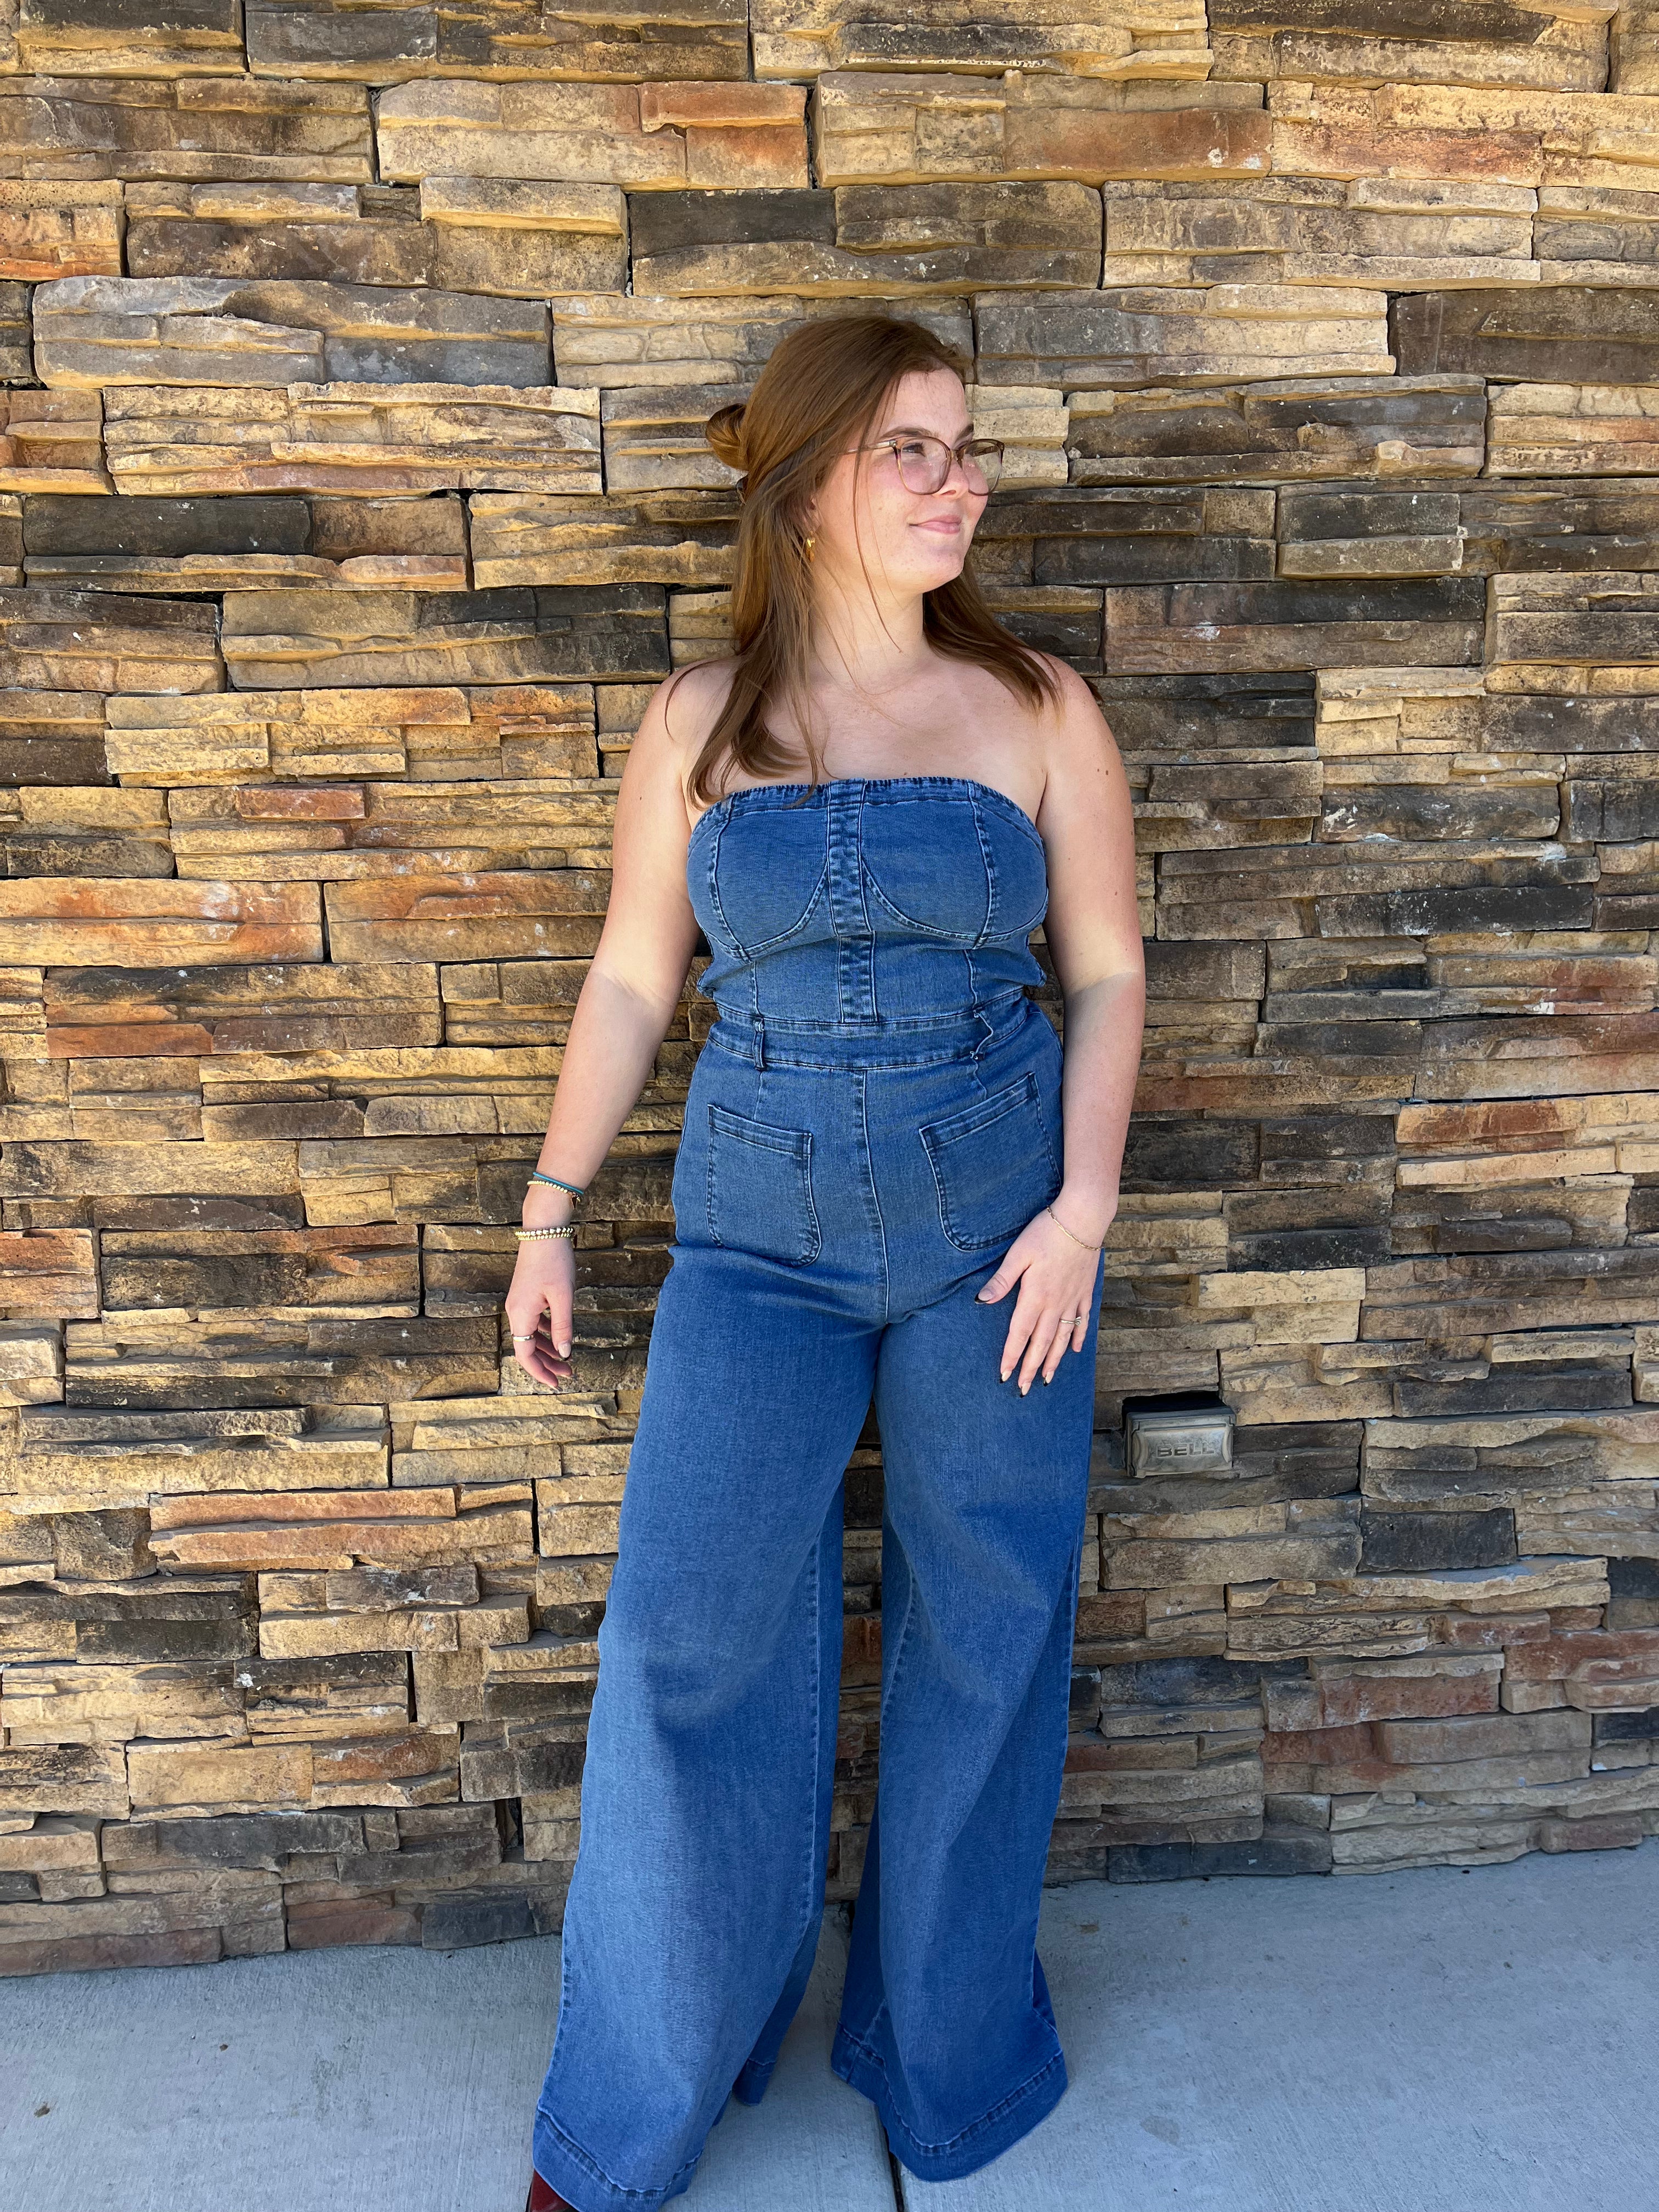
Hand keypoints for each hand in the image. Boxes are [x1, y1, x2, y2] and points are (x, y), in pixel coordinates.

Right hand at [505, 1188, 578, 1388]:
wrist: (543, 1229)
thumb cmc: (554, 1260)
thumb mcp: (563, 1297)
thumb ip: (563, 1327)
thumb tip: (564, 1353)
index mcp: (520, 1314)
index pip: (524, 1355)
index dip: (539, 1372)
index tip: (556, 1383)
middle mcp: (515, 1311)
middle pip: (527, 1347)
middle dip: (547, 1363)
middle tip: (568, 1374)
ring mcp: (519, 1302)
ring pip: (531, 1334)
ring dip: (547, 1348)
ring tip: (566, 1359)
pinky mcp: (525, 1294)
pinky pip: (533, 1321)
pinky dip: (545, 1332)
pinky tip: (558, 1334)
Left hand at [975, 1192, 1113, 1395]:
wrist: (1082, 1220)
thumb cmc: (1046, 1233)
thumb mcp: (1018, 1254)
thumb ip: (1001, 1280)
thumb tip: (982, 1301)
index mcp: (1035, 1296)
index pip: (1019, 1334)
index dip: (1011, 1356)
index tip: (1004, 1376)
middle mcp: (1055, 1304)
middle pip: (1041, 1343)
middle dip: (1030, 1368)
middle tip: (1023, 1389)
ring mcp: (1072, 1300)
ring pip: (1062, 1338)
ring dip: (1054, 1361)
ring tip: (1046, 1380)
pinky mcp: (1085, 1292)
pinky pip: (1083, 1321)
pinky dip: (1079, 1337)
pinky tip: (1075, 1350)